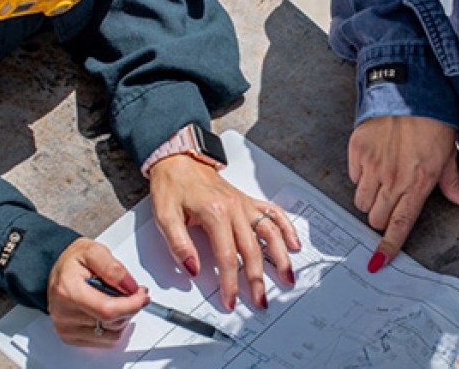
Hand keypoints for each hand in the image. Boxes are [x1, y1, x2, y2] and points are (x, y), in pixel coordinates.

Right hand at [47, 237, 147, 346]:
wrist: (57, 271)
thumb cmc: (73, 261)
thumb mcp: (94, 251)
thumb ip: (113, 268)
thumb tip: (129, 287)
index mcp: (68, 291)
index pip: (107, 310)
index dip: (131, 305)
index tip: (142, 295)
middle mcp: (63, 313)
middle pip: (111, 323)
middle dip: (130, 307)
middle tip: (132, 292)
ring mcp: (66, 328)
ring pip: (111, 335)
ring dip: (123, 318)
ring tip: (117, 299)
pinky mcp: (70, 337)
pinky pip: (104, 341)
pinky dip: (114, 327)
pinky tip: (110, 311)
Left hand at [148, 155, 300, 310]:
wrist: (179, 159)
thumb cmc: (172, 186)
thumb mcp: (165, 216)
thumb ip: (179, 244)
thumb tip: (193, 268)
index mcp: (214, 213)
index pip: (227, 257)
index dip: (230, 282)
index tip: (230, 300)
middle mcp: (234, 208)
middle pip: (252, 250)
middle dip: (257, 279)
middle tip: (260, 300)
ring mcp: (244, 204)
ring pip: (269, 232)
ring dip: (280, 256)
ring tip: (287, 276)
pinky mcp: (247, 200)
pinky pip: (273, 213)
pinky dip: (286, 228)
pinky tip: (293, 242)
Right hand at [349, 116, 458, 272]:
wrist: (408, 90)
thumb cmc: (432, 119)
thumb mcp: (449, 153)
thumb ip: (454, 184)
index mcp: (418, 183)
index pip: (399, 225)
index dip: (387, 247)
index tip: (378, 261)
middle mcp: (393, 178)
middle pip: (375, 218)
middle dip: (381, 218)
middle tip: (391, 202)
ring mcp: (373, 165)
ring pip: (361, 201)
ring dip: (370, 199)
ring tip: (383, 181)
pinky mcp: (357, 151)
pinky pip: (354, 177)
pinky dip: (361, 176)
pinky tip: (374, 162)